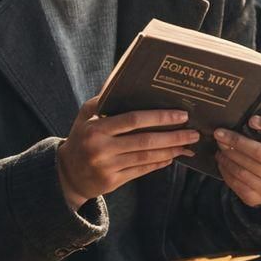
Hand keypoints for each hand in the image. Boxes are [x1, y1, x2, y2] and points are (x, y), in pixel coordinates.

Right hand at [56, 97, 198, 210]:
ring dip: (171, 151)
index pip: (133, 120)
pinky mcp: (112, 182)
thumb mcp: (86, 116)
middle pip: (145, 141)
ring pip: (146, 158)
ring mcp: (108, 167)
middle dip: (173, 136)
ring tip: (188, 145)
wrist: (66, 173)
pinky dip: (159, 164)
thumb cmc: (81, 137)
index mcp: (97, 128)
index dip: (159, 117)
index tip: (181, 114)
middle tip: (193, 132)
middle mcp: (102, 148)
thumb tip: (123, 78)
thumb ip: (104, 99)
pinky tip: (172, 157)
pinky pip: (141, 171)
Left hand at [214, 105, 260, 206]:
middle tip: (219, 134)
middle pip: (251, 159)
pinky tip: (222, 161)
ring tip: (220, 146)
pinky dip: (226, 171)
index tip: (239, 124)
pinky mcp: (254, 200)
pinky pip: (235, 184)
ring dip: (227, 157)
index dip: (249, 138)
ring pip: (241, 172)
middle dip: (233, 145)